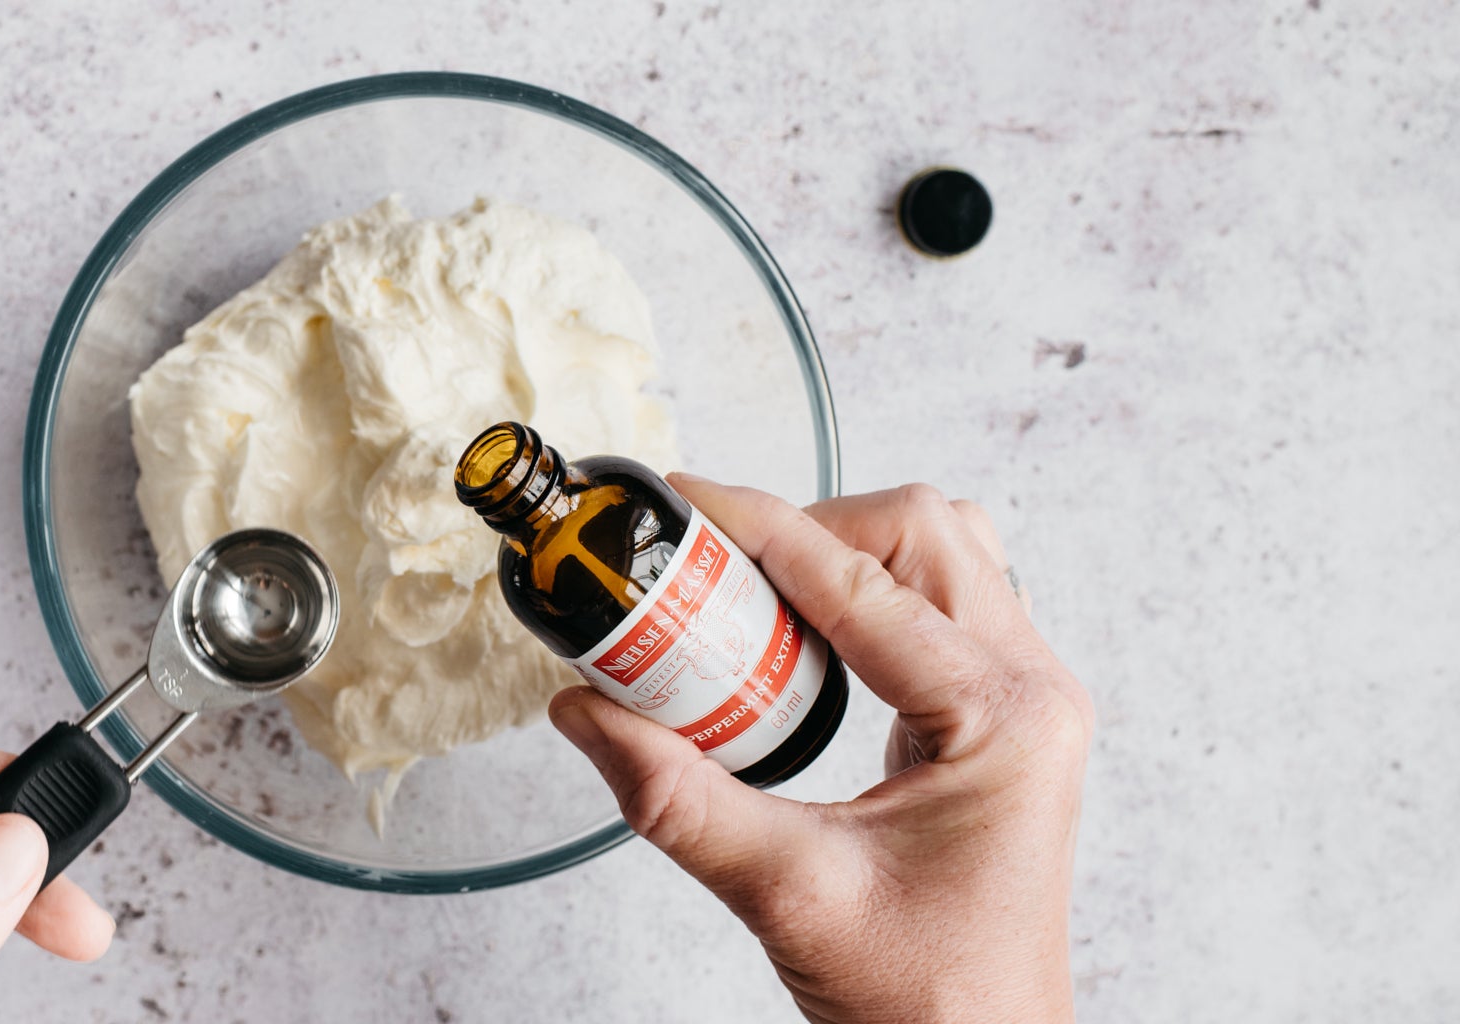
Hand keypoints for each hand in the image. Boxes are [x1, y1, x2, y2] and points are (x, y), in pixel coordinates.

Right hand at [551, 479, 1091, 1023]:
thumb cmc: (924, 999)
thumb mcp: (785, 893)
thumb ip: (676, 798)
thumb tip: (586, 712)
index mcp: (1003, 719)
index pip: (864, 583)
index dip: (760, 529)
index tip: (682, 503)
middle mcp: (1033, 691)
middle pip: (924, 532)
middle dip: (809, 529)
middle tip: (711, 564)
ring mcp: (1025, 700)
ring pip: (941, 554)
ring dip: (844, 553)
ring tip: (753, 600)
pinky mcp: (999, 718)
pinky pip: (940, 606)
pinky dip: (864, 595)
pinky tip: (799, 642)